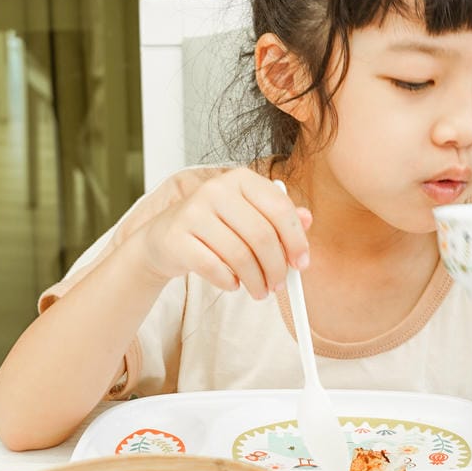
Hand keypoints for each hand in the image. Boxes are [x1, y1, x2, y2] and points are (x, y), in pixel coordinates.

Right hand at [138, 168, 312, 299]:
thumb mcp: (248, 215)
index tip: (302, 263)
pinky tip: (233, 284)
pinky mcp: (177, 238)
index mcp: (240, 179)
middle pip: (261, 235)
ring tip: (260, 291)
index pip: (279, 208)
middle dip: (276, 267)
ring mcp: (193, 212)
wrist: (164, 238)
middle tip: (279, 285)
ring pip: (240, 255)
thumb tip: (307, 219)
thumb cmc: (213, 227)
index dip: (296, 240)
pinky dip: (229, 281)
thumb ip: (278, 216)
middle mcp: (216, 190)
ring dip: (256, 280)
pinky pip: (214, 268)